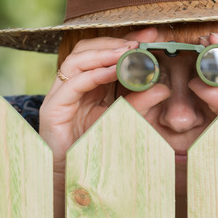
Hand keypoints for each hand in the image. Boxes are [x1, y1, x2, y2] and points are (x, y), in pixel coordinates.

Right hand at [41, 27, 172, 217]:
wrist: (74, 180)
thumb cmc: (97, 151)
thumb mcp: (124, 122)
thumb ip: (140, 104)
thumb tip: (163, 87)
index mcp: (89, 86)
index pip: (104, 54)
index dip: (126, 42)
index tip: (151, 37)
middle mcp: (72, 87)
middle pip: (88, 50)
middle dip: (116, 42)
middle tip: (141, 41)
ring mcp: (61, 96)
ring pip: (77, 60)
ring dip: (104, 53)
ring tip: (128, 51)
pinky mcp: (54, 108)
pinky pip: (73, 83)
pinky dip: (95, 73)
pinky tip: (114, 70)